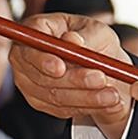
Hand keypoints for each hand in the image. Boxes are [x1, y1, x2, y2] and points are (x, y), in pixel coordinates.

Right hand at [10, 14, 133, 138]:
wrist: (99, 65)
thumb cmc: (93, 41)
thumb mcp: (97, 31)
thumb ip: (86, 36)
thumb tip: (72, 40)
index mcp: (37, 29)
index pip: (30, 43)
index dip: (42, 58)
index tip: (61, 67)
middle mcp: (26, 56)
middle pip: (41, 75)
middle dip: (73, 80)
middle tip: (100, 79)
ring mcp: (29, 81)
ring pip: (54, 95)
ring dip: (85, 97)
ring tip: (112, 94)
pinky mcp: (40, 101)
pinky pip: (61, 109)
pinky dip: (86, 107)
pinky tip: (107, 104)